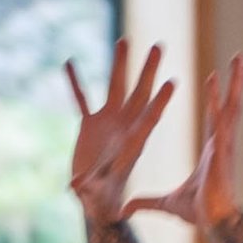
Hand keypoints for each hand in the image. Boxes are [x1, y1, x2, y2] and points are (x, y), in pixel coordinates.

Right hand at [66, 39, 177, 221]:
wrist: (97, 202)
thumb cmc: (103, 201)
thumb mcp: (98, 193)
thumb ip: (89, 185)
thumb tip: (77, 184)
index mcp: (134, 142)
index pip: (150, 117)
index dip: (160, 101)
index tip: (173, 82)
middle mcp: (124, 127)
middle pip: (139, 93)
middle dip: (149, 70)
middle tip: (159, 46)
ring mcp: (108, 124)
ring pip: (115, 87)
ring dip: (119, 65)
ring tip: (124, 40)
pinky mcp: (90, 126)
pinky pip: (82, 100)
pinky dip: (76, 83)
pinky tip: (69, 63)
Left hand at [130, 53, 242, 237]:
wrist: (213, 223)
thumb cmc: (199, 213)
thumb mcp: (167, 204)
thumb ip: (148, 202)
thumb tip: (128, 209)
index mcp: (211, 149)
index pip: (214, 117)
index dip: (215, 98)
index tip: (214, 77)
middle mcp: (220, 141)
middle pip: (228, 104)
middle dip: (234, 81)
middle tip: (239, 57)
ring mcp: (223, 143)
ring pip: (232, 106)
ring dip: (236, 81)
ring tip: (241, 58)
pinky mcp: (221, 149)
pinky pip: (222, 119)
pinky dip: (221, 101)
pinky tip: (221, 82)